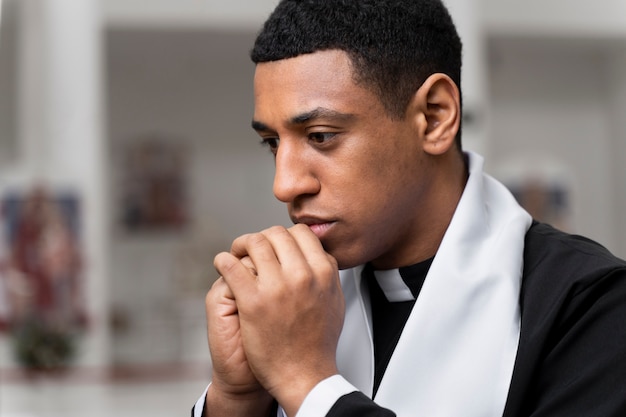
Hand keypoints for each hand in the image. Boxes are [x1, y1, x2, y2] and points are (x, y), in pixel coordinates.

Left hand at [213, 224, 344, 416]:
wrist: (303, 375)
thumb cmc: (317, 344)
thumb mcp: (335, 302)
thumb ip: (328, 275)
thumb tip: (321, 257)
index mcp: (322, 272)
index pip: (302, 233)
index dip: (285, 236)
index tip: (276, 245)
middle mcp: (301, 275)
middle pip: (277, 234)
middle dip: (262, 237)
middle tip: (252, 248)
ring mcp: (276, 287)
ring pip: (254, 243)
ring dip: (241, 244)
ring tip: (236, 254)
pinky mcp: (253, 302)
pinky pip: (231, 265)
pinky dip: (223, 260)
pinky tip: (223, 265)